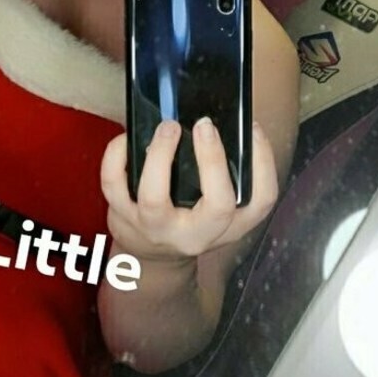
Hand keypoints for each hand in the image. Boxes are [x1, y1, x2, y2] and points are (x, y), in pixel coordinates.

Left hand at [100, 118, 278, 263]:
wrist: (152, 256)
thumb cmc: (190, 218)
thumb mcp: (217, 205)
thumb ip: (227, 172)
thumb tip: (223, 120)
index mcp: (229, 226)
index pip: (261, 202)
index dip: (263, 162)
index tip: (252, 127)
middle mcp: (197, 234)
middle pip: (217, 206)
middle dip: (213, 160)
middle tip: (205, 125)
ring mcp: (157, 229)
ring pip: (155, 199)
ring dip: (160, 156)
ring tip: (168, 127)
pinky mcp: (123, 219)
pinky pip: (114, 185)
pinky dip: (116, 155)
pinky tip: (127, 138)